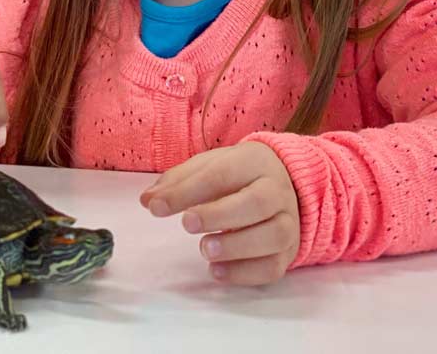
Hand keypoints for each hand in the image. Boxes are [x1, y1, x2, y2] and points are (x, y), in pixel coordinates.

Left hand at [140, 141, 300, 284]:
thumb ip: (177, 181)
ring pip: (273, 236)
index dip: (187, 191)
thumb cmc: (237, 175)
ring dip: (236, 247)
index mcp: (253, 162)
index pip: (221, 174)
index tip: (157, 207)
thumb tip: (148, 201)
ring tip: (204, 250)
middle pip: (256, 203)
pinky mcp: (288, 253)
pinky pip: (273, 267)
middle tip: (186, 224)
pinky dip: (244, 273)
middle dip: (219, 215)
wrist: (286, 183)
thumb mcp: (208, 166)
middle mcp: (277, 191)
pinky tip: (216, 270)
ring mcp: (288, 223)